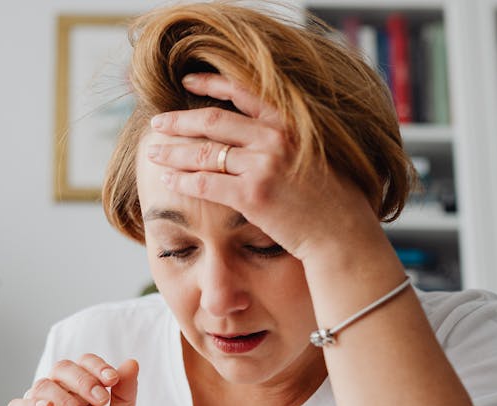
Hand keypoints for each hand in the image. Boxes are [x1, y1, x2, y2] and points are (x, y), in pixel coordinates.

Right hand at [5, 355, 138, 405]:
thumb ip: (125, 397)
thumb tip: (131, 363)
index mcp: (80, 392)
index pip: (84, 364)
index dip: (97, 366)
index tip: (113, 380)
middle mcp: (57, 397)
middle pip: (62, 369)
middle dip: (83, 380)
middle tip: (101, 399)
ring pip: (42, 387)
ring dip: (66, 398)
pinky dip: (30, 405)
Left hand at [145, 72, 381, 261]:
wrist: (343, 233)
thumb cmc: (330, 199)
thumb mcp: (312, 153)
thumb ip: (285, 138)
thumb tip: (254, 132)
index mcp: (290, 123)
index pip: (242, 91)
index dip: (209, 83)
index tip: (186, 81)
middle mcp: (275, 138)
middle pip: (213, 121)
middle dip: (178, 121)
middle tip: (157, 123)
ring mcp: (264, 165)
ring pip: (203, 152)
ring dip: (172, 152)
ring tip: (153, 152)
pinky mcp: (253, 195)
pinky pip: (205, 184)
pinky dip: (182, 181)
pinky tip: (167, 181)